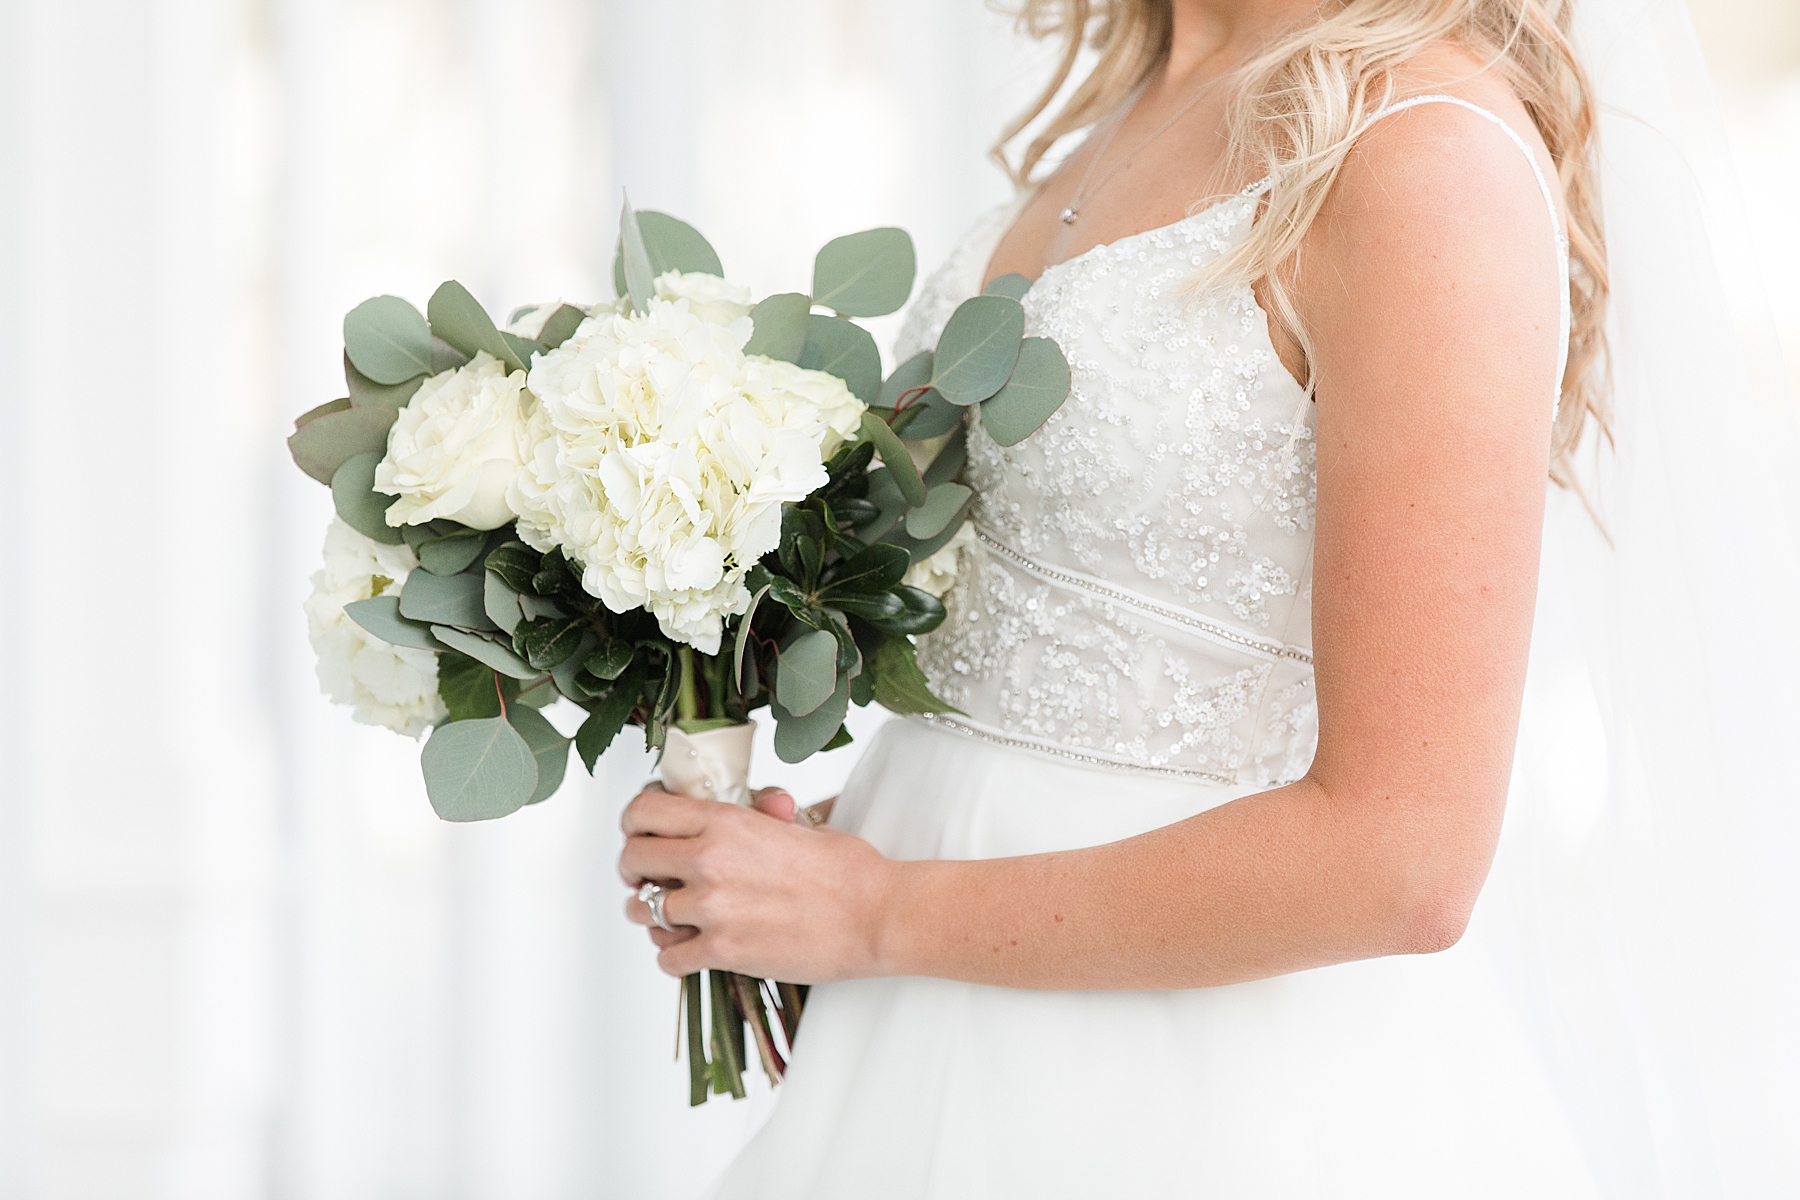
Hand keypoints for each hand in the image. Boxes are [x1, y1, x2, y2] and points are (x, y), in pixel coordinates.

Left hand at [619, 785, 891, 981]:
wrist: (877, 916)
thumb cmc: (850, 872)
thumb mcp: (802, 825)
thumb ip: (763, 815)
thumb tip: (758, 806)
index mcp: (726, 821)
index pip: (644, 811)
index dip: (635, 822)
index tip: (642, 833)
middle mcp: (710, 860)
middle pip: (632, 858)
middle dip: (634, 869)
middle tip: (647, 878)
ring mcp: (712, 907)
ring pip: (644, 911)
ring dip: (652, 916)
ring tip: (672, 919)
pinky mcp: (723, 951)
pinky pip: (668, 958)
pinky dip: (673, 958)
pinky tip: (690, 952)